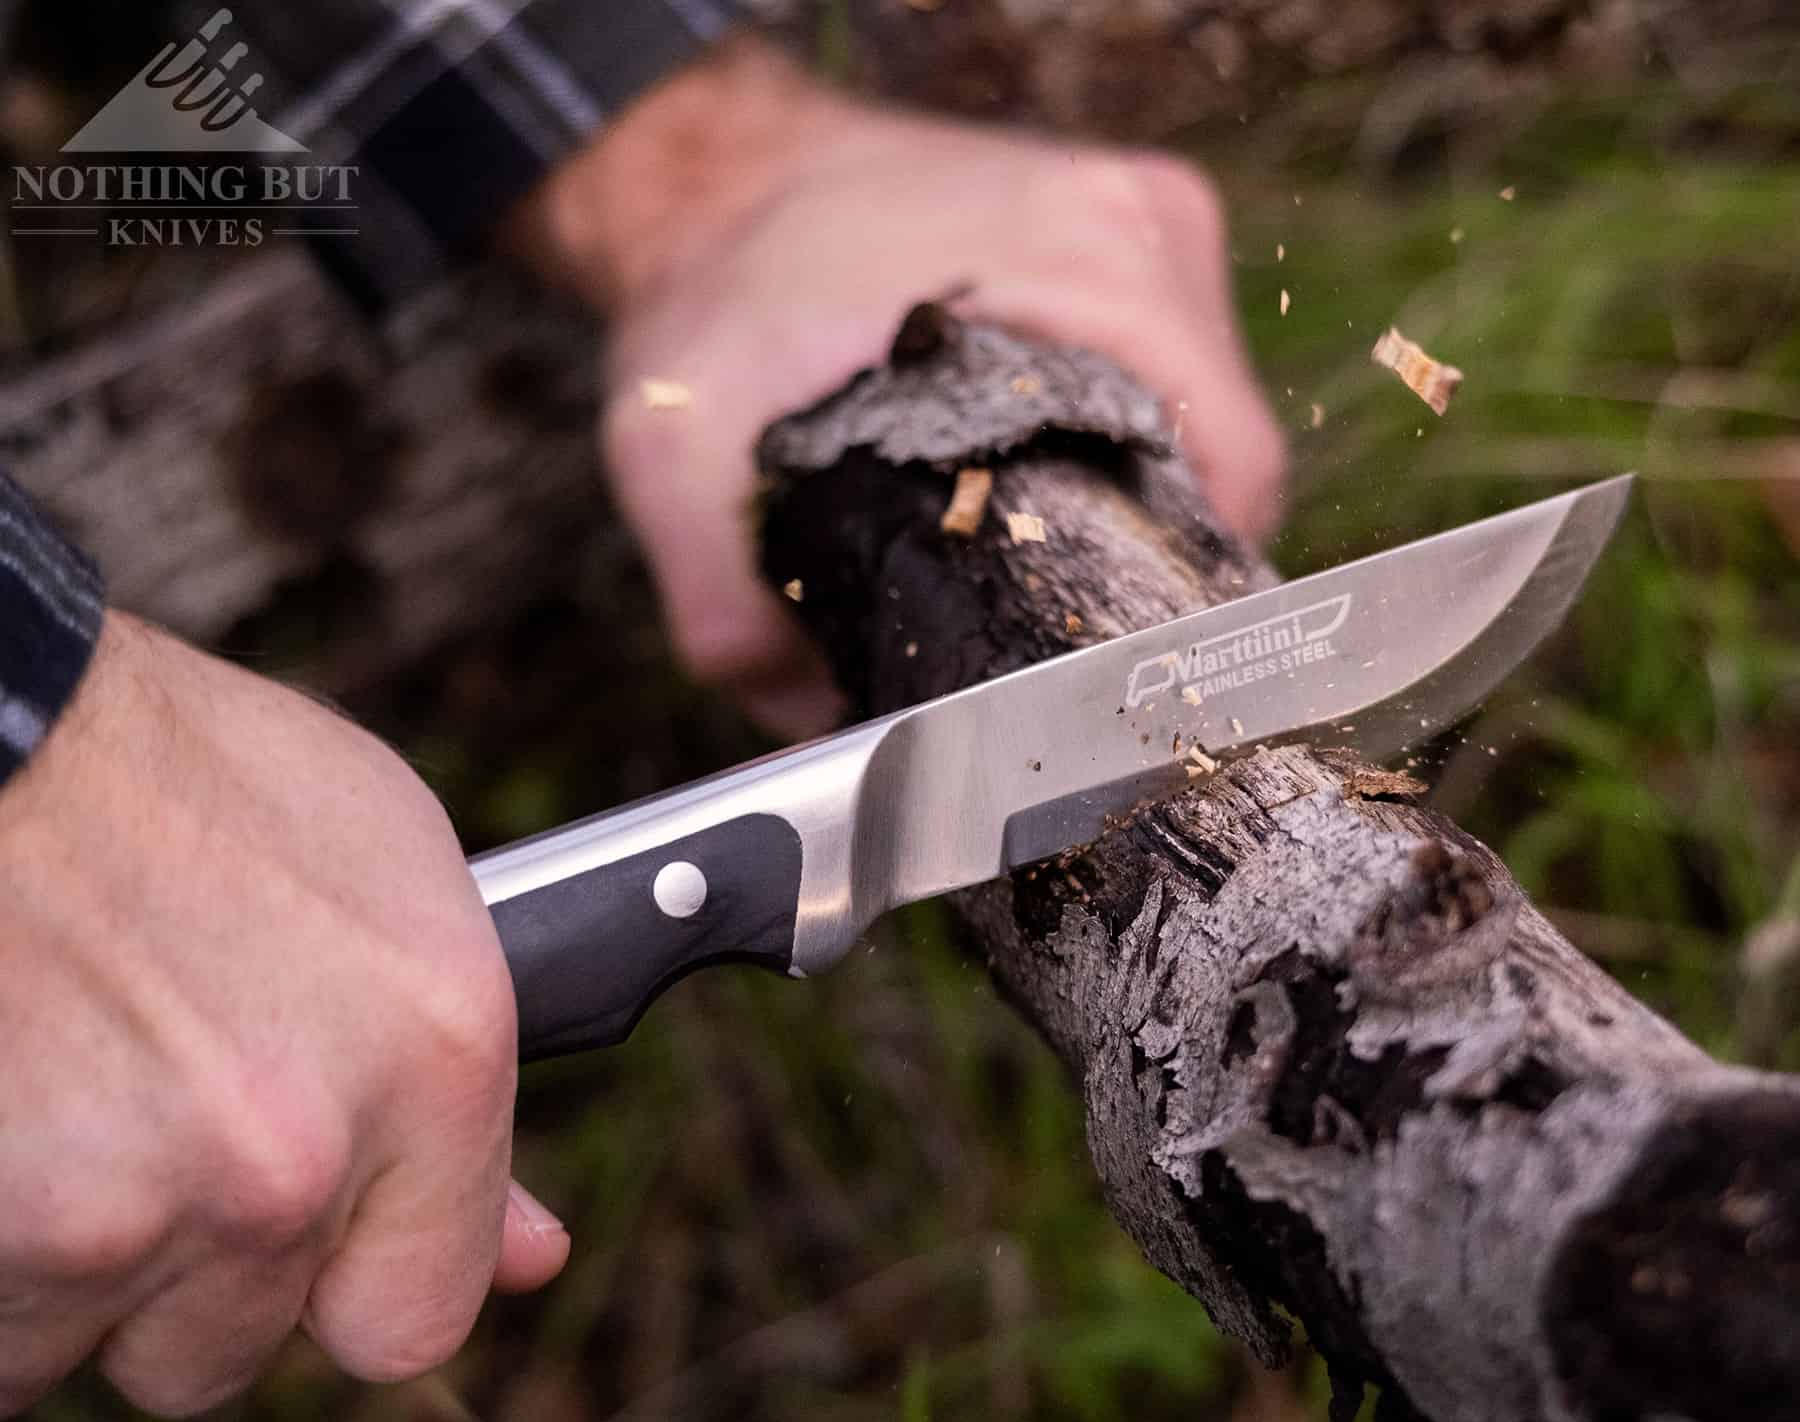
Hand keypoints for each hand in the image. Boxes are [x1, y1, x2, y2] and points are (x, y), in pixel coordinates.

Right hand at [0, 615, 567, 1417]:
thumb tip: (534, 1251)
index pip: (416, 1316)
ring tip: (69, 1090)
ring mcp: (128, 1203)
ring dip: (70, 1267)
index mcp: (433, 1059)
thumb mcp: (395, 896)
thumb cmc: (190, 786)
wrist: (5, 733)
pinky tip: (10, 1124)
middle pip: (227, 1347)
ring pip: (86, 1346)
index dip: (353, 1287)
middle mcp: (294, 1155)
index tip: (319, 1253)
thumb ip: (463, 1103)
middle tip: (152, 1116)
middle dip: (188, 1267)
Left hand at [506, 39, 1285, 737]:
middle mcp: (1137, 225)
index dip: (1182, 586)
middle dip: (1149, 552)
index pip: (1229, 468)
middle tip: (1051, 617)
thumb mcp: (679, 450)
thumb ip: (726, 607)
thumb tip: (816, 727)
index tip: (1104, 647)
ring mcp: (1140, 215)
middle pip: (1221, 453)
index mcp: (1084, 265)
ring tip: (1042, 547)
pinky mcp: (1122, 227)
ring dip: (1140, 494)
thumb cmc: (710, 287)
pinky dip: (1121, 436)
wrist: (715, 173)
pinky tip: (1046, 476)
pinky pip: (1165, 369)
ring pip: (1199, 414)